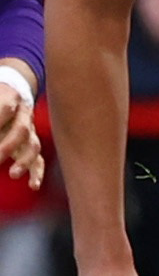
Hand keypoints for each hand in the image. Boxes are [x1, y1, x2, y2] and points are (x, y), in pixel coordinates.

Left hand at [0, 66, 39, 189]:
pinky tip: (33, 185)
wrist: (13, 90)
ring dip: (23, 161)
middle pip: (20, 130)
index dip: (0, 121)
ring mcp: (29, 130)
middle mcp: (23, 115)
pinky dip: (37, 172)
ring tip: (13, 174)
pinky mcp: (30, 144)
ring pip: (33, 145)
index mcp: (10, 97)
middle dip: (7, 146)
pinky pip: (38, 159)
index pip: (5, 109)